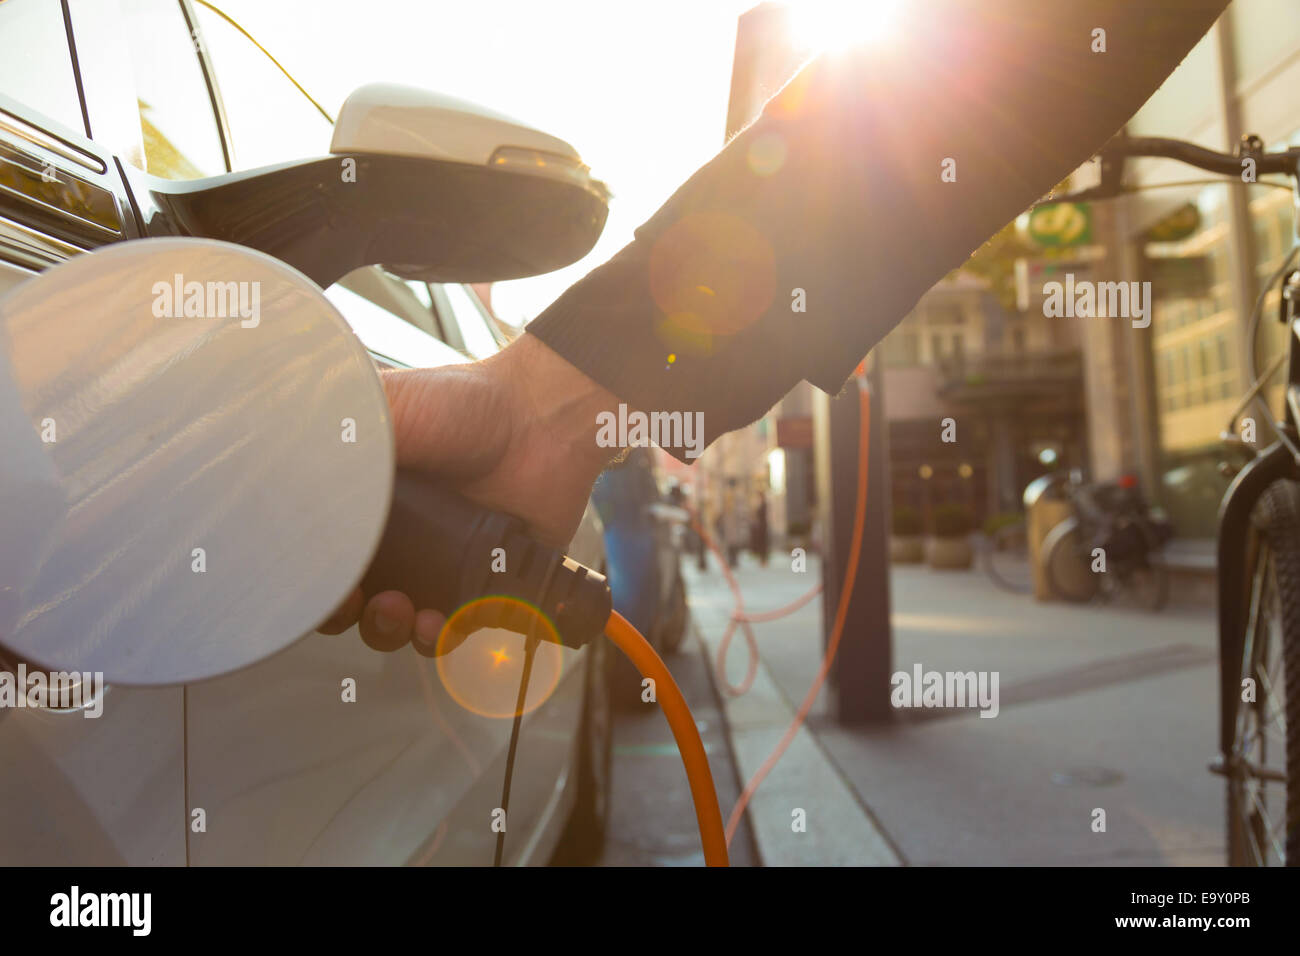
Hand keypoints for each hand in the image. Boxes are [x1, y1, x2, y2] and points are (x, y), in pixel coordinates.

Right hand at [316, 333, 615, 650]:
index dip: (307, 579)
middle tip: (355, 601)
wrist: (540, 420)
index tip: (306, 586)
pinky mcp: (484, 584)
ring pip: (395, 624)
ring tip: (403, 610)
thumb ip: (329, 443)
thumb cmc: (466, 403)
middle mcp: (395, 537)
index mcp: (362, 500)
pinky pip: (453, 630)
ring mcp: (439, 564)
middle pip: (348, 599)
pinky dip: (441, 636)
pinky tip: (440, 621)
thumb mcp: (382, 408)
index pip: (316, 555)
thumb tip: (272, 469)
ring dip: (389, 630)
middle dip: (343, 614)